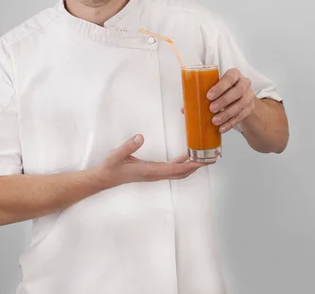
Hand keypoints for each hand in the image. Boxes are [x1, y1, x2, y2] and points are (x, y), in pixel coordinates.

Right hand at [99, 135, 213, 188]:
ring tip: (203, 157)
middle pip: (181, 173)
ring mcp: (154, 174)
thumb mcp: (117, 154)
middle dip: (196, 166)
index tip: (202, 161)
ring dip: (191, 166)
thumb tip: (140, 137)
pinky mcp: (152, 171)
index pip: (174, 170)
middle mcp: (155, 174)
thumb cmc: (111, 167)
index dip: (190, 165)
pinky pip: (172, 169)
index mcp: (150, 171)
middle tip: (210, 158)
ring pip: (178, 172)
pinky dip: (182, 164)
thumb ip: (128, 146)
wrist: (104, 178)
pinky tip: (185, 157)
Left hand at [181, 68, 254, 133]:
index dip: (220, 87)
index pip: (229, 77)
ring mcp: (249, 96)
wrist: (241, 97)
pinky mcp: (250, 108)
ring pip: (241, 105)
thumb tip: (184, 108)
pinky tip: (222, 128)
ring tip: (215, 121)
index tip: (209, 95)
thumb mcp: (216, 87)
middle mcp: (244, 83)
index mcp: (234, 74)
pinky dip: (231, 123)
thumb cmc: (225, 89)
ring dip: (227, 114)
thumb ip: (201, 94)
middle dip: (223, 101)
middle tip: (211, 109)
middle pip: (237, 91)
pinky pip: (241, 116)